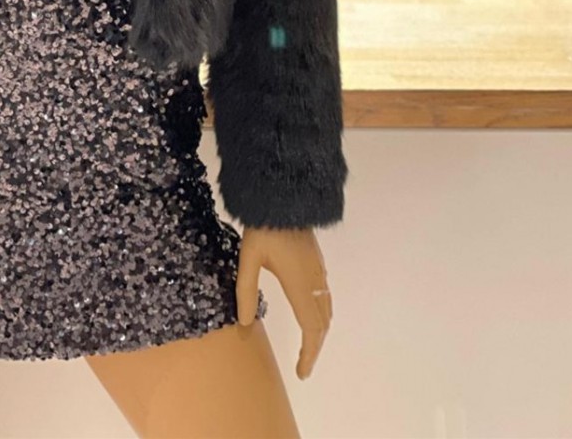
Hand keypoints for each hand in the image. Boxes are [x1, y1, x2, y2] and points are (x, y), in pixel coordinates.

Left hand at [235, 225, 331, 379]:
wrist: (284, 198)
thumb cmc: (264, 228)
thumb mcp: (248, 260)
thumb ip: (246, 291)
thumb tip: (244, 322)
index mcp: (300, 286)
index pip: (311, 329)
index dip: (309, 354)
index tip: (302, 373)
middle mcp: (315, 282)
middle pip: (322, 323)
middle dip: (315, 346)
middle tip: (304, 364)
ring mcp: (318, 271)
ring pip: (326, 309)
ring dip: (319, 330)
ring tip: (308, 344)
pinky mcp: (317, 262)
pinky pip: (325, 296)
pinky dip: (321, 314)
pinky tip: (310, 312)